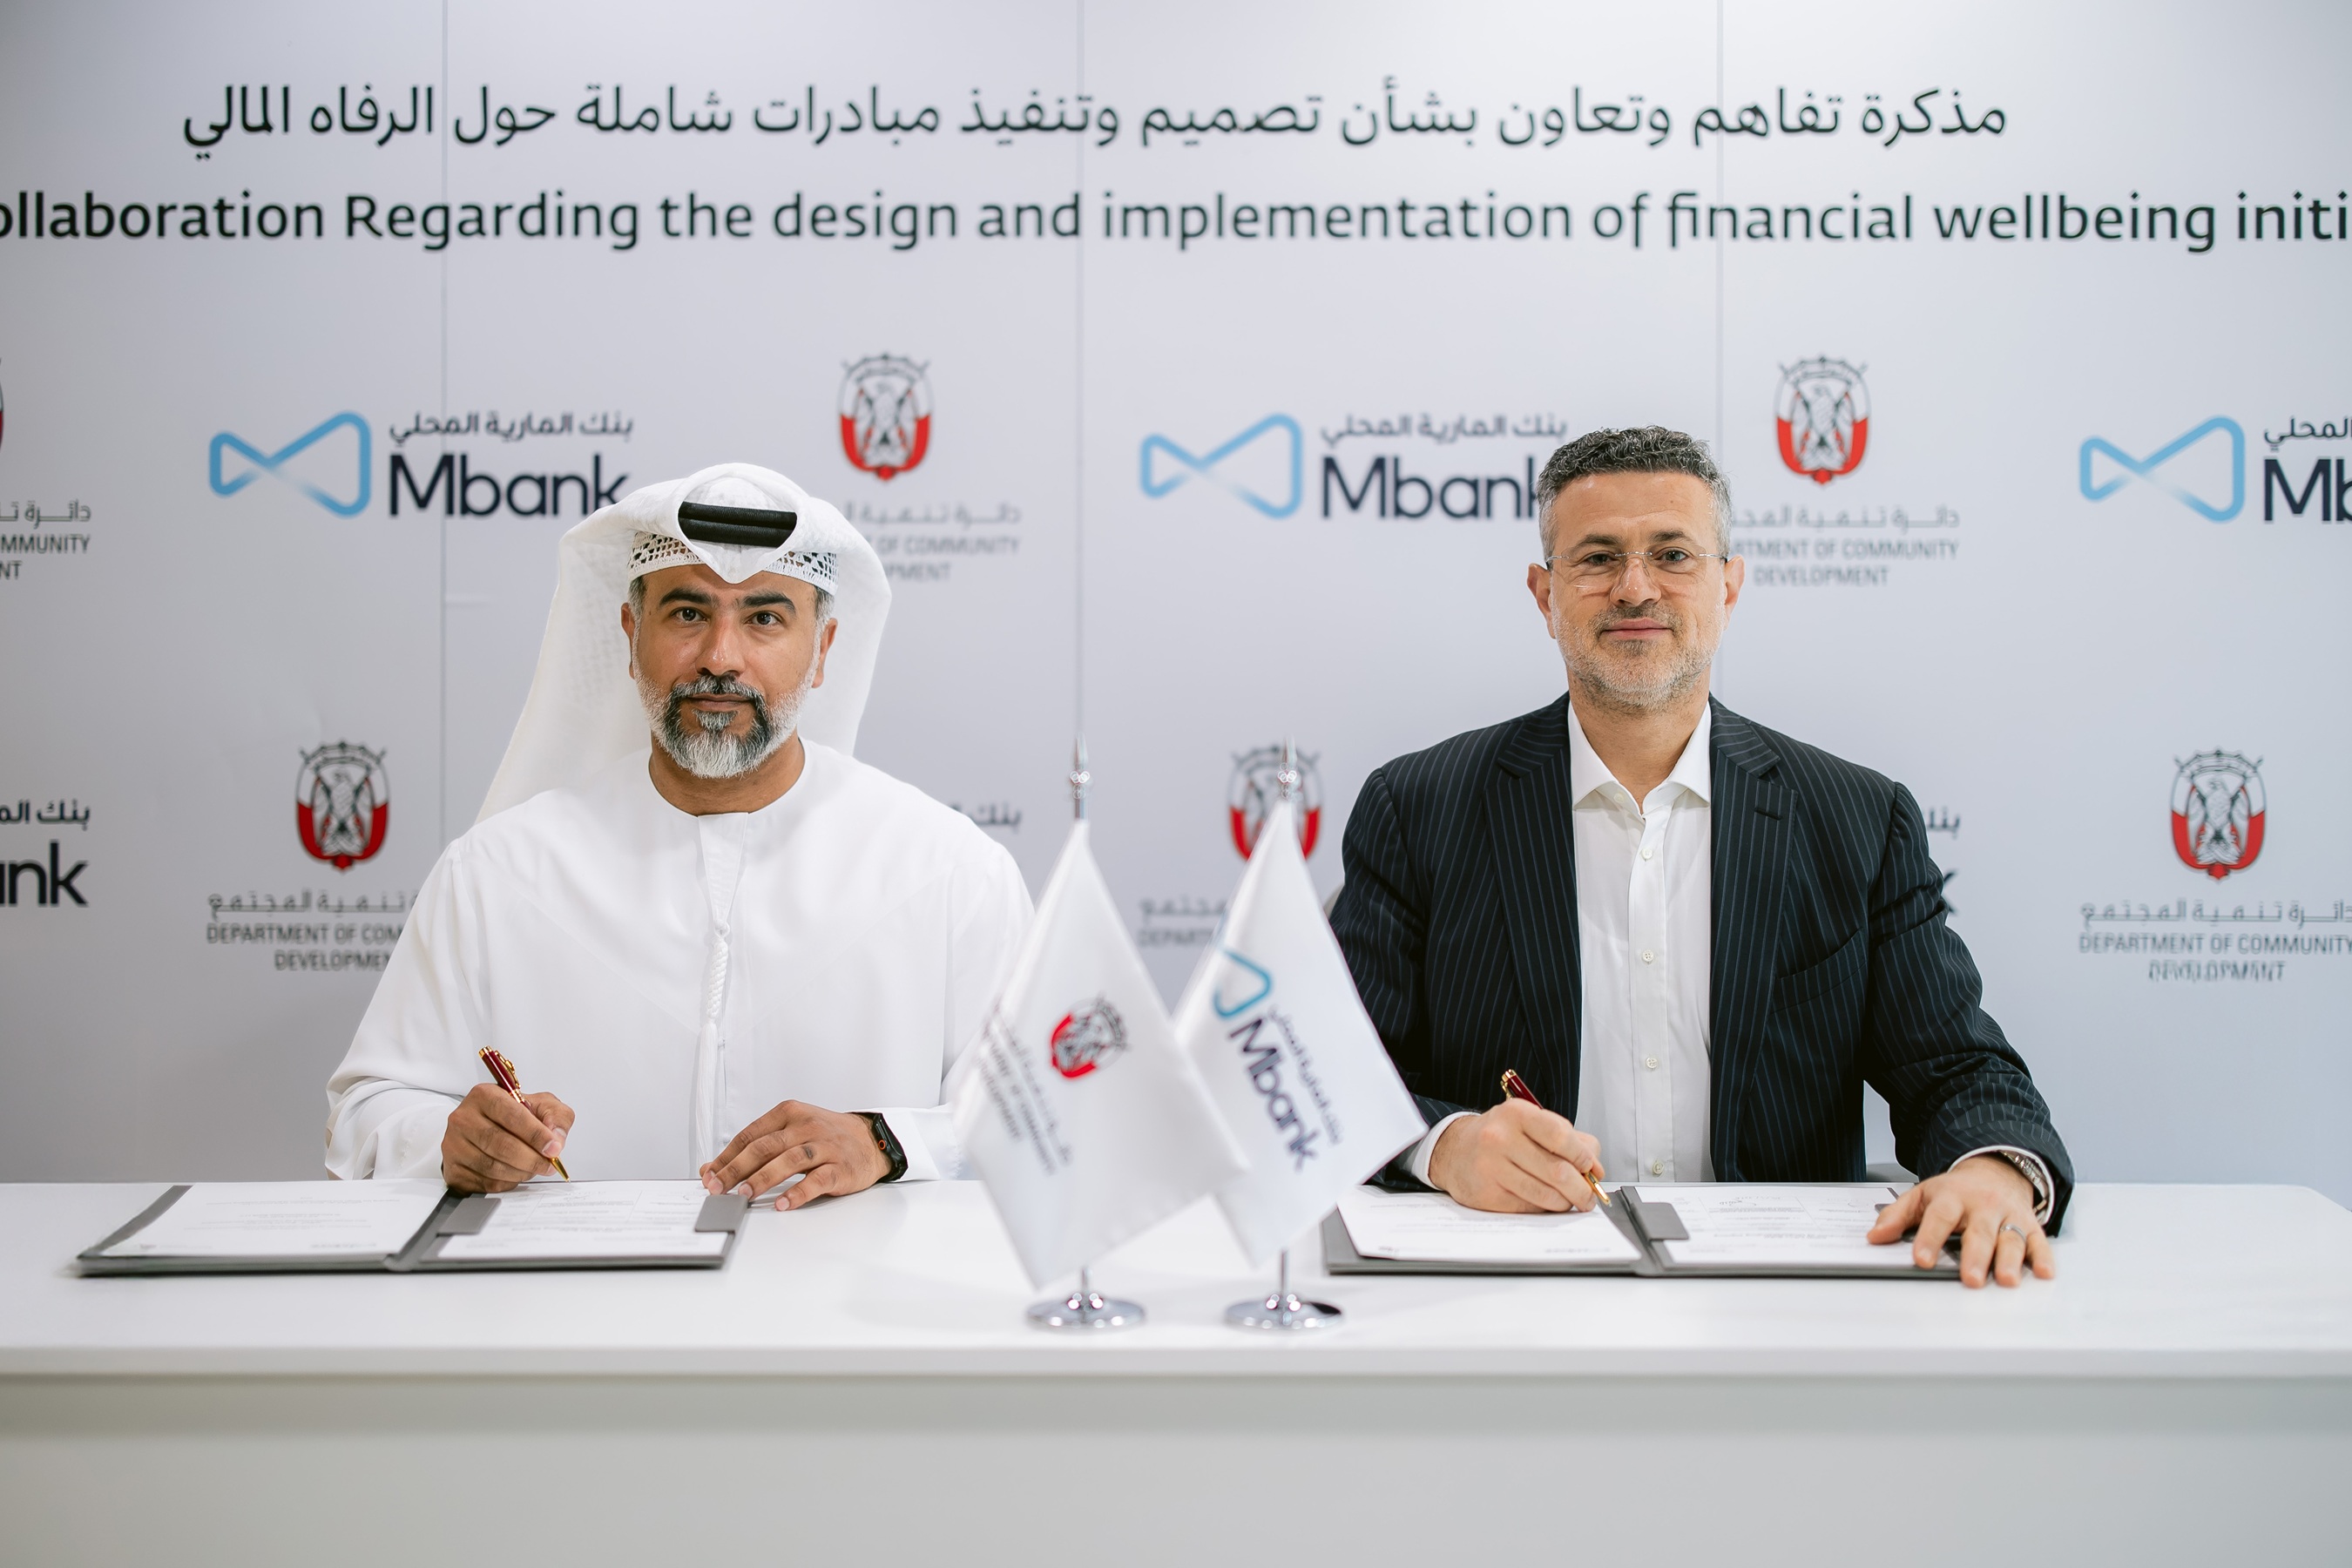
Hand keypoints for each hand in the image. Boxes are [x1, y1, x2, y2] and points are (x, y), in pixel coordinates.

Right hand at [441, 1085, 572, 1191]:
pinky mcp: (452, 1167)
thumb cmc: (513, 1115)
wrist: (485, 1127)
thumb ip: (556, 1116)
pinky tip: (515, 1175)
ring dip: (520, 1172)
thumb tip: (556, 1139)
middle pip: (500, 1144)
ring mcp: (453, 1144)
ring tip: (534, 1169)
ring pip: (492, 1166)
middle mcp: (463, 1117)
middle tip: (548, 1165)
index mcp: (484, 1095)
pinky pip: (483, 1182)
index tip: (553, 1148)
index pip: (512, 1115)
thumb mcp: (540, 1105)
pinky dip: (506, 1183)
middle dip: (531, 1159)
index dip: (535, 1134)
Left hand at [701, 1100, 890, 1209]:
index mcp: (789, 1114)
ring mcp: (825, 1146)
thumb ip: (755, 1148)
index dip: (727, 1157)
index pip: (750, 1135)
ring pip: (789, 1160)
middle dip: (737, 1169)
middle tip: (719, 1188)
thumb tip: (712, 1169)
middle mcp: (806, 1126)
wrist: (870, 1139)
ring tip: (744, 1194)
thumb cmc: (825, 1137)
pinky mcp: (841, 1167)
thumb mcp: (790, 1132)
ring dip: (763, 1178)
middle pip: (765, 1146)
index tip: (710, 1175)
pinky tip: (782, 1204)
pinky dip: (798, 1193)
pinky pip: (817, 1180)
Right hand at [1427, 1100, 1604, 1212]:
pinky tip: (1544, 1201)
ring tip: (1570, 1200)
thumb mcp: (1531, 1124)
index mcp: (1516, 1114)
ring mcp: (1491, 1167)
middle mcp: (1500, 1138)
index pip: (1561, 1136)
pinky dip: (1544, 1208)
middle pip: (1557, 1171)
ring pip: (1545, 1194)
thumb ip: (1569, 1139)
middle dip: (1582, 1189)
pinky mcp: (1486, 1194)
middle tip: (1589, 1197)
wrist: (1454, 1150)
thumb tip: (1596, 1168)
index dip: (1583, 1157)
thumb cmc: (1500, 1136)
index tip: (1592, 1169)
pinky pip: (1528, 1208)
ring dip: (1566, 1202)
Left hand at [1867, 1155, 2054, 1287]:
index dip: (1930, 1238)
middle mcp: (1982, 1206)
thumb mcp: (1922, 1195)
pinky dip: (2042, 1257)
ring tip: (2006, 1280)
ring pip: (2010, 1238)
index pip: (1940, 1217)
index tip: (1921, 1259)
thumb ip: (1897, 1216)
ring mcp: (2008, 1215)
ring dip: (2010, 1260)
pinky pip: (2038, 1241)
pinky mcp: (2029, 1225)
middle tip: (1970, 1278)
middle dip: (1975, 1256)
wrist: (1995, 1170)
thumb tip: (1875, 1236)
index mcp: (1953, 1197)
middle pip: (1979, 1232)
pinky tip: (2043, 1272)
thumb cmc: (1956, 1190)